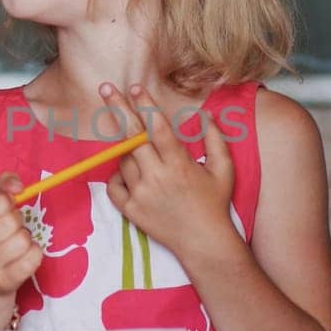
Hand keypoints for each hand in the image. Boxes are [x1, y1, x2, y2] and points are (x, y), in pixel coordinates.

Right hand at [0, 172, 42, 299]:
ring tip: (14, 241)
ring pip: (23, 240)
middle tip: (10, 226)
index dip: (4, 201)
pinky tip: (22, 255)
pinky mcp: (4, 282)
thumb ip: (3, 185)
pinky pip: (34, 257)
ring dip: (26, 237)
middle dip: (17, 219)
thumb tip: (17, 186)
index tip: (6, 203)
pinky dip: (34, 252)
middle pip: (10, 222)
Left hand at [100, 83, 239, 261]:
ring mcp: (141, 194)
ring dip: (127, 149)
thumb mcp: (224, 169)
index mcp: (179, 164)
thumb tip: (207, 116)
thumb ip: (216, 140)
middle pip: (132, 136)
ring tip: (140, 151)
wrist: (203, 242)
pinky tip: (128, 173)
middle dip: (118, 108)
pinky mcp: (131, 210)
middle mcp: (156, 177)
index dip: (145, 105)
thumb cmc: (215, 203)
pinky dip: (117, 176)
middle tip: (106, 87)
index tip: (135, 87)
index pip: (157, 127)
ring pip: (123, 160)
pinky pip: (114, 186)